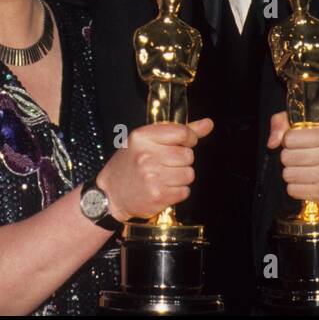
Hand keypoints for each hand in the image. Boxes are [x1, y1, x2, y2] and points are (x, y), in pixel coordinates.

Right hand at [96, 118, 213, 220]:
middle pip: (188, 155)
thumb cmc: (129, 164)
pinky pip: (184, 191)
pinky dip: (177, 192)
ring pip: (189, 174)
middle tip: (165, 165)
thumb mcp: (146, 141)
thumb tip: (208, 124)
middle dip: (182, 161)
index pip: (182, 132)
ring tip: (163, 178)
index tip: (183, 144)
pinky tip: (163, 189)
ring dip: (180, 178)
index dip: (189, 139)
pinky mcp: (158, 195)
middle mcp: (146, 155)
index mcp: (143, 137)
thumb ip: (179, 132)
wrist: (110, 194)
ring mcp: (152, 176)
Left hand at [266, 112, 318, 205]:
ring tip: (304, 169)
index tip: (297, 143)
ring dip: (292, 173)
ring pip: (288, 175)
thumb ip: (284, 123)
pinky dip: (296, 187)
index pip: (289, 138)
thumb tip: (272, 142)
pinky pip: (293, 191)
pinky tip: (307, 181)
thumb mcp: (314, 126)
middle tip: (300, 158)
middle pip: (287, 157)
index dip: (289, 141)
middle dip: (289, 157)